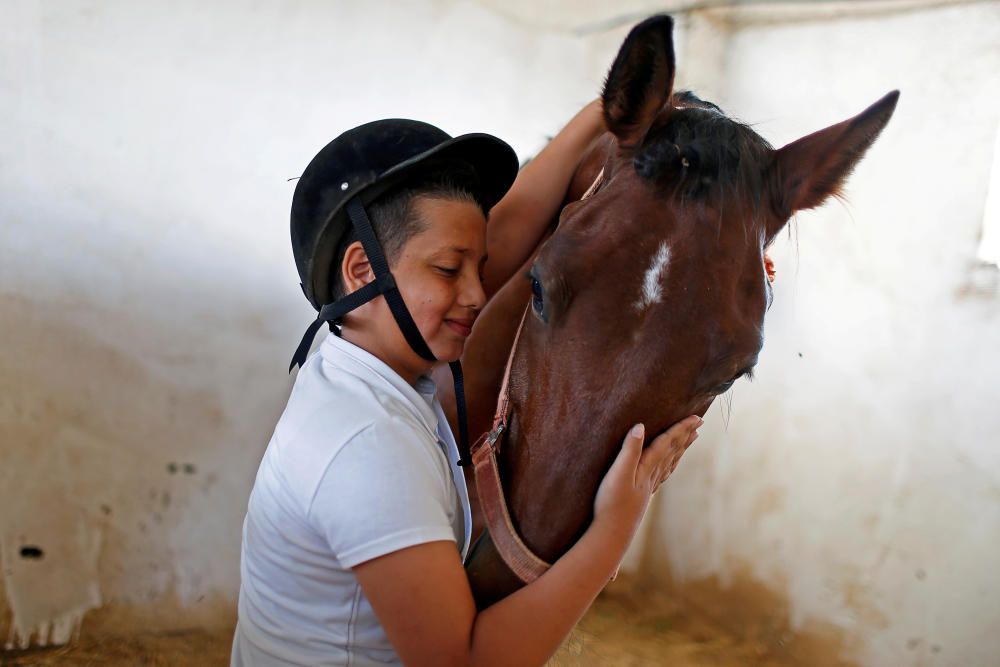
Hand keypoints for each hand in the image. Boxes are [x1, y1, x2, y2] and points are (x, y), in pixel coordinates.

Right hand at [592, 416, 702, 548]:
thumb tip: (640, 426)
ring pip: (670, 463)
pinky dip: (669, 465)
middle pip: (673, 452)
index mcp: (648, 468)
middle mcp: (652, 476)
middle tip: (699, 423)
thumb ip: (629, 450)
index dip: (680, 429)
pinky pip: (662, 475)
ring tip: (691, 439)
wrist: (611, 534)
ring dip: (681, 449)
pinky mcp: (642, 495)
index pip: (668, 443)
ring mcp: (649, 487)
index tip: (696, 418)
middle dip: (685, 436)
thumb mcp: (618, 473)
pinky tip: (668, 466)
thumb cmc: (612, 503)